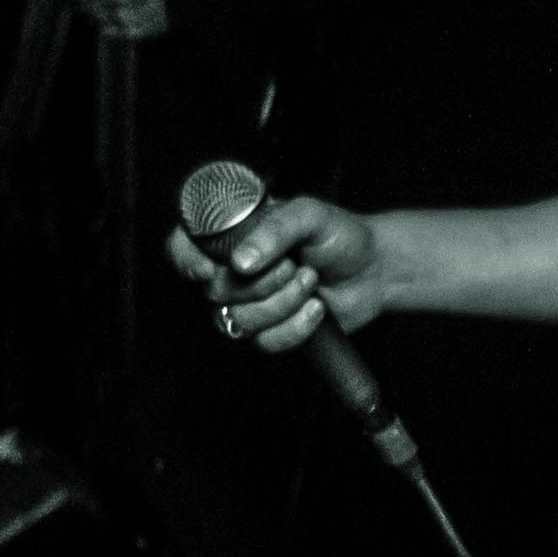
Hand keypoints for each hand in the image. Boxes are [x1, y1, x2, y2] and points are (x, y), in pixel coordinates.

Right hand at [164, 194, 383, 356]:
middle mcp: (233, 270)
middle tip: (294, 265)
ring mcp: (249, 303)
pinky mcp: (270, 331)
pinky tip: (317, 308)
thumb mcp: (310, 215)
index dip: (186, 260)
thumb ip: (275, 229)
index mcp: (233, 236)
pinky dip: (296, 327)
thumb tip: (240, 261)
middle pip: (214, 291)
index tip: (208, 269)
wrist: (375, 270)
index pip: (183, 247)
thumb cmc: (340, 235)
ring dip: (282, 303)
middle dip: (261, 282)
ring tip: (311, 281)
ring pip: (239, 320)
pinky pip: (264, 341)